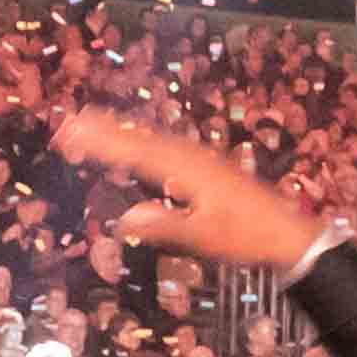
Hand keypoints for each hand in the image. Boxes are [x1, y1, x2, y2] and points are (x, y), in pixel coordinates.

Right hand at [59, 114, 319, 273]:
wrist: (287, 233)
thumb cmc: (247, 237)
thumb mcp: (205, 236)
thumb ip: (166, 225)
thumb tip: (125, 218)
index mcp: (188, 170)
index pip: (136, 151)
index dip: (102, 141)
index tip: (71, 132)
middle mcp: (192, 157)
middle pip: (142, 138)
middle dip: (106, 129)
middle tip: (70, 120)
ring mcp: (201, 159)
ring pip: (155, 139)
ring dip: (123, 131)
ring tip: (91, 124)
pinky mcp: (207, 166)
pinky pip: (167, 146)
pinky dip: (144, 141)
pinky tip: (136, 145)